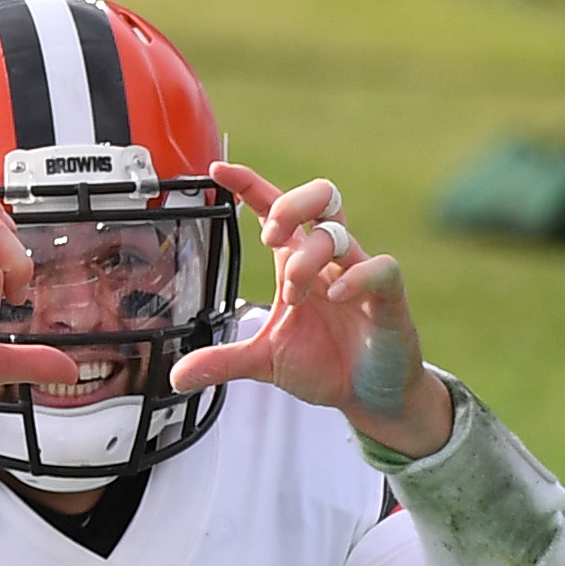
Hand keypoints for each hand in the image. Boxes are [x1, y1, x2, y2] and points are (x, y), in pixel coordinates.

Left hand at [173, 164, 454, 456]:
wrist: (368, 395)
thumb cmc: (323, 363)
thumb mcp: (265, 362)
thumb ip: (223, 360)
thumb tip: (176, 376)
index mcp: (298, 260)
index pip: (274, 207)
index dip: (249, 184)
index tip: (218, 170)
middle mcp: (330, 258)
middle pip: (321, 197)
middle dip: (291, 205)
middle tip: (268, 236)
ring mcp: (361, 273)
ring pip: (338, 233)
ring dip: (308, 257)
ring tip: (292, 294)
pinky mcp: (389, 298)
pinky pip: (381, 268)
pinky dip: (359, 276)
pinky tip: (337, 295)